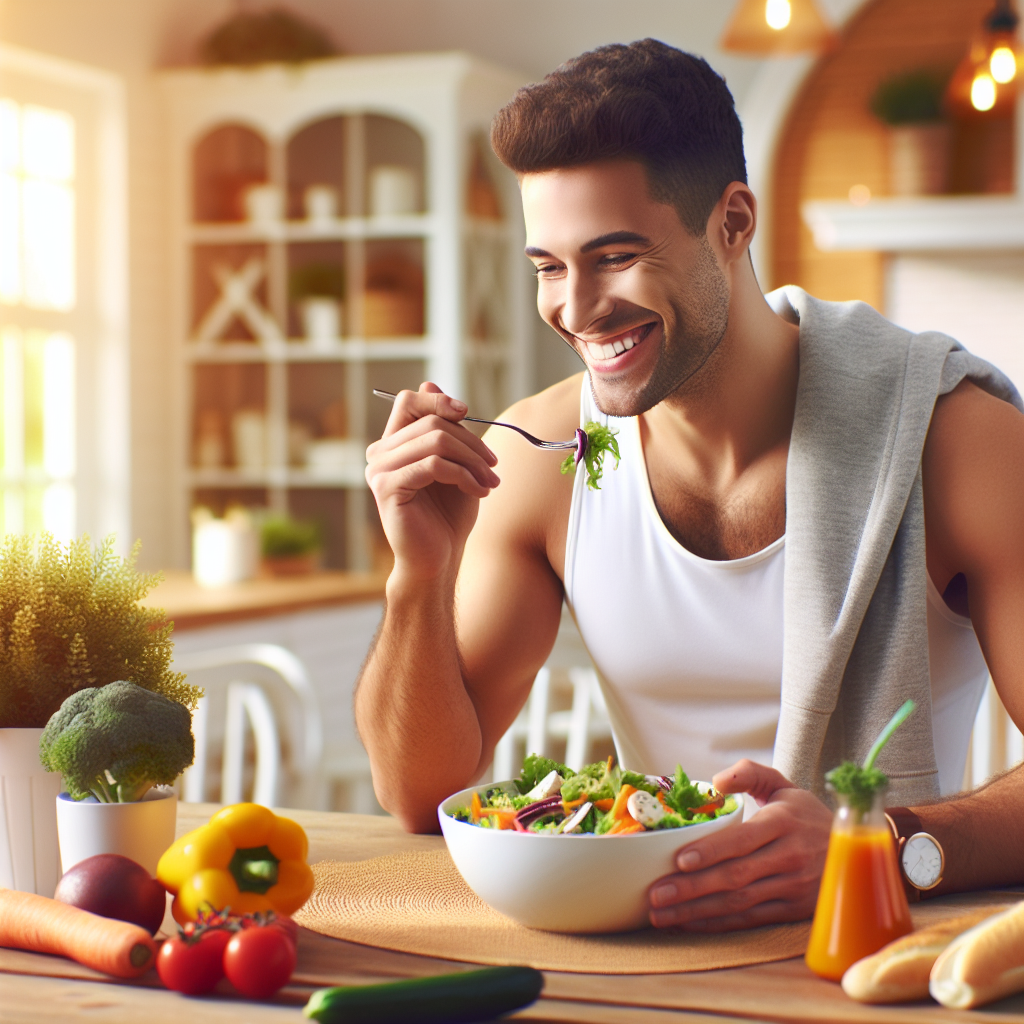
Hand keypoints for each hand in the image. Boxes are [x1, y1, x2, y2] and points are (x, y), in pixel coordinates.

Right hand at [366, 383, 500, 580]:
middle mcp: (380, 454)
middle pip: (431, 421)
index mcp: (393, 444)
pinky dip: (463, 475)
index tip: (466, 413)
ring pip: (435, 441)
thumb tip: (431, 382)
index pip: (407, 401)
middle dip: (471, 442)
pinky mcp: (388, 489)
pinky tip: (479, 492)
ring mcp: (379, 471)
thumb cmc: (447, 515)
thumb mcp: (455, 464)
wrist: (439, 558)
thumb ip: (444, 429)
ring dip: (473, 460)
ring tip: (490, 482)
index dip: (438, 399)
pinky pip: (433, 465)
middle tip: (494, 466)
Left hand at [648, 759, 830, 931]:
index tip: (679, 860)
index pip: (743, 840)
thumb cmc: (806, 815)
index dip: (711, 851)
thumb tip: (716, 781)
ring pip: (739, 903)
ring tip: (661, 913)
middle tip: (656, 895)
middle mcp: (789, 857)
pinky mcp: (791, 910)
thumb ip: (749, 773)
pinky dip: (717, 924)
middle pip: (735, 876)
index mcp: (783, 823)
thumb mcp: (783, 785)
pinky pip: (749, 920)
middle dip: (692, 889)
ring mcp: (792, 888)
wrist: (855, 852)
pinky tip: (688, 923)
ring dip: (696, 911)